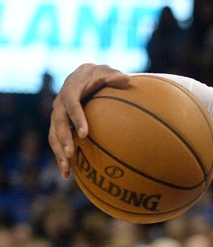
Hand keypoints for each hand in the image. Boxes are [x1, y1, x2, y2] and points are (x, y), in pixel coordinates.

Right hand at [48, 63, 130, 178]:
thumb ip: (113, 75)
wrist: (82, 75)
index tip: (85, 134)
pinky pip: (56, 142)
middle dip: (64, 140)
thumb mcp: (105, 71)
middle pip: (58, 124)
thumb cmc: (97, 75)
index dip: (77, 119)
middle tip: (71, 154)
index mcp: (70, 91)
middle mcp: (59, 104)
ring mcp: (57, 116)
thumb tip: (125, 78)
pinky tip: (67, 174)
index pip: (72, 105)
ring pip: (53, 136)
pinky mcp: (58, 126)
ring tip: (66, 168)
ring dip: (58, 152)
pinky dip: (59, 157)